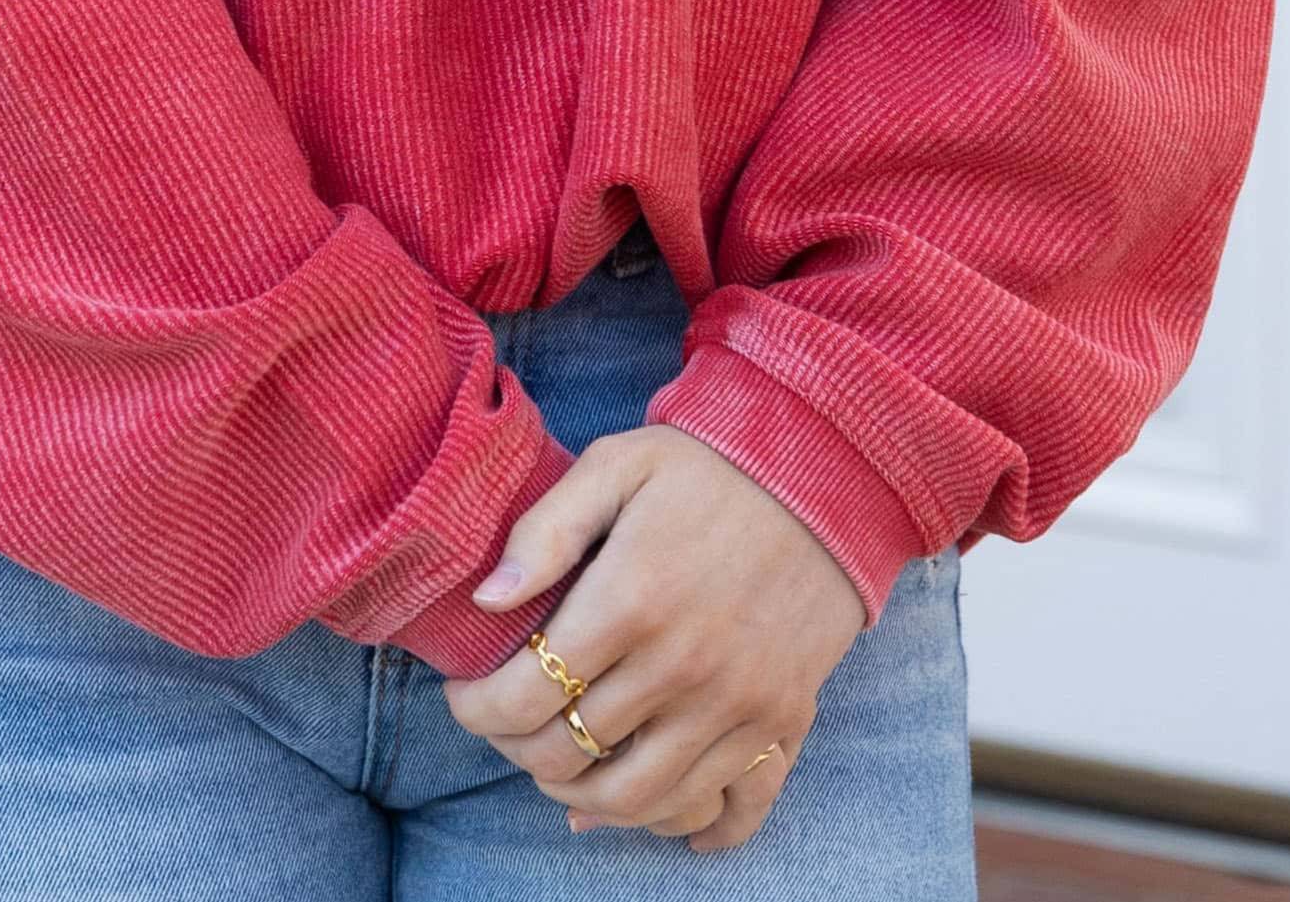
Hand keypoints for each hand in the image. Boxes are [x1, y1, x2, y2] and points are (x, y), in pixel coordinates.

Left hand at [442, 429, 865, 851]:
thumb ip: (546, 529)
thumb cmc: (707, 466)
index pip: (526, 696)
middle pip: (570, 755)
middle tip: (508, 724)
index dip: (477, 709)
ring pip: (636, 799)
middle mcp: (682, 666)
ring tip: (559, 767)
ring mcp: (737, 703)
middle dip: (517, 749)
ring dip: (581, 799)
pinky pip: (724, 806)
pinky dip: (681, 825)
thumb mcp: (618, 464)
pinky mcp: (782, 720)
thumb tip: (487, 599)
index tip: (464, 696)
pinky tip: (651, 813)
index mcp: (631, 599)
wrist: (825, 472)